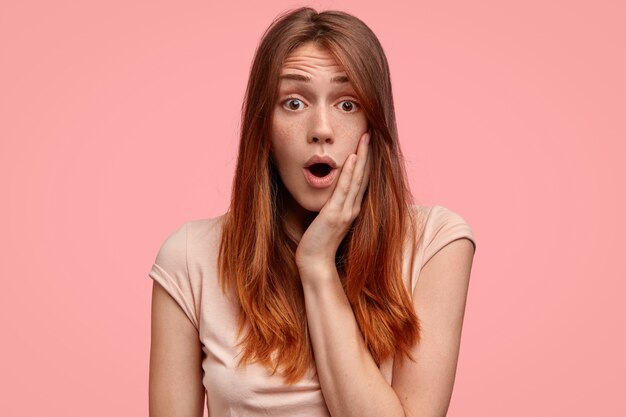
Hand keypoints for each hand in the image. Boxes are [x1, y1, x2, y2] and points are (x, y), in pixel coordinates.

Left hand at [295, 131, 370, 279]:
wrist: (315, 262)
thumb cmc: (318, 242)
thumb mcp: (327, 219)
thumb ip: (332, 205)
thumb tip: (329, 192)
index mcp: (352, 208)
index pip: (362, 179)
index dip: (366, 160)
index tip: (367, 142)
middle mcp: (353, 208)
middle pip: (364, 175)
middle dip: (368, 153)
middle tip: (371, 132)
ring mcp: (346, 211)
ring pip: (357, 178)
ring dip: (362, 156)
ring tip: (365, 137)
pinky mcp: (335, 214)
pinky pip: (344, 189)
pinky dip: (350, 172)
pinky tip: (352, 157)